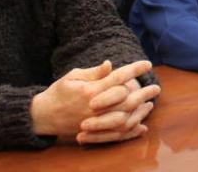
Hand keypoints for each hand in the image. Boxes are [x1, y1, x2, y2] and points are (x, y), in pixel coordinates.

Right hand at [30, 60, 155, 142]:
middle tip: (157, 87)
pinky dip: (130, 131)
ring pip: (124, 117)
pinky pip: (116, 135)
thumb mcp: (72, 77)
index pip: (117, 77)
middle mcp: (94, 107)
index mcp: (89, 90)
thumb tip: (111, 64)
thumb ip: (93, 72)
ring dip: (140, 111)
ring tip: (151, 103)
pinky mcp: (93, 133)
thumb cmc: (57, 93)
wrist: (41, 117)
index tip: (147, 63)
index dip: (134, 69)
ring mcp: (94, 122)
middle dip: (143, 92)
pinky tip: (142, 125)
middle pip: (125, 99)